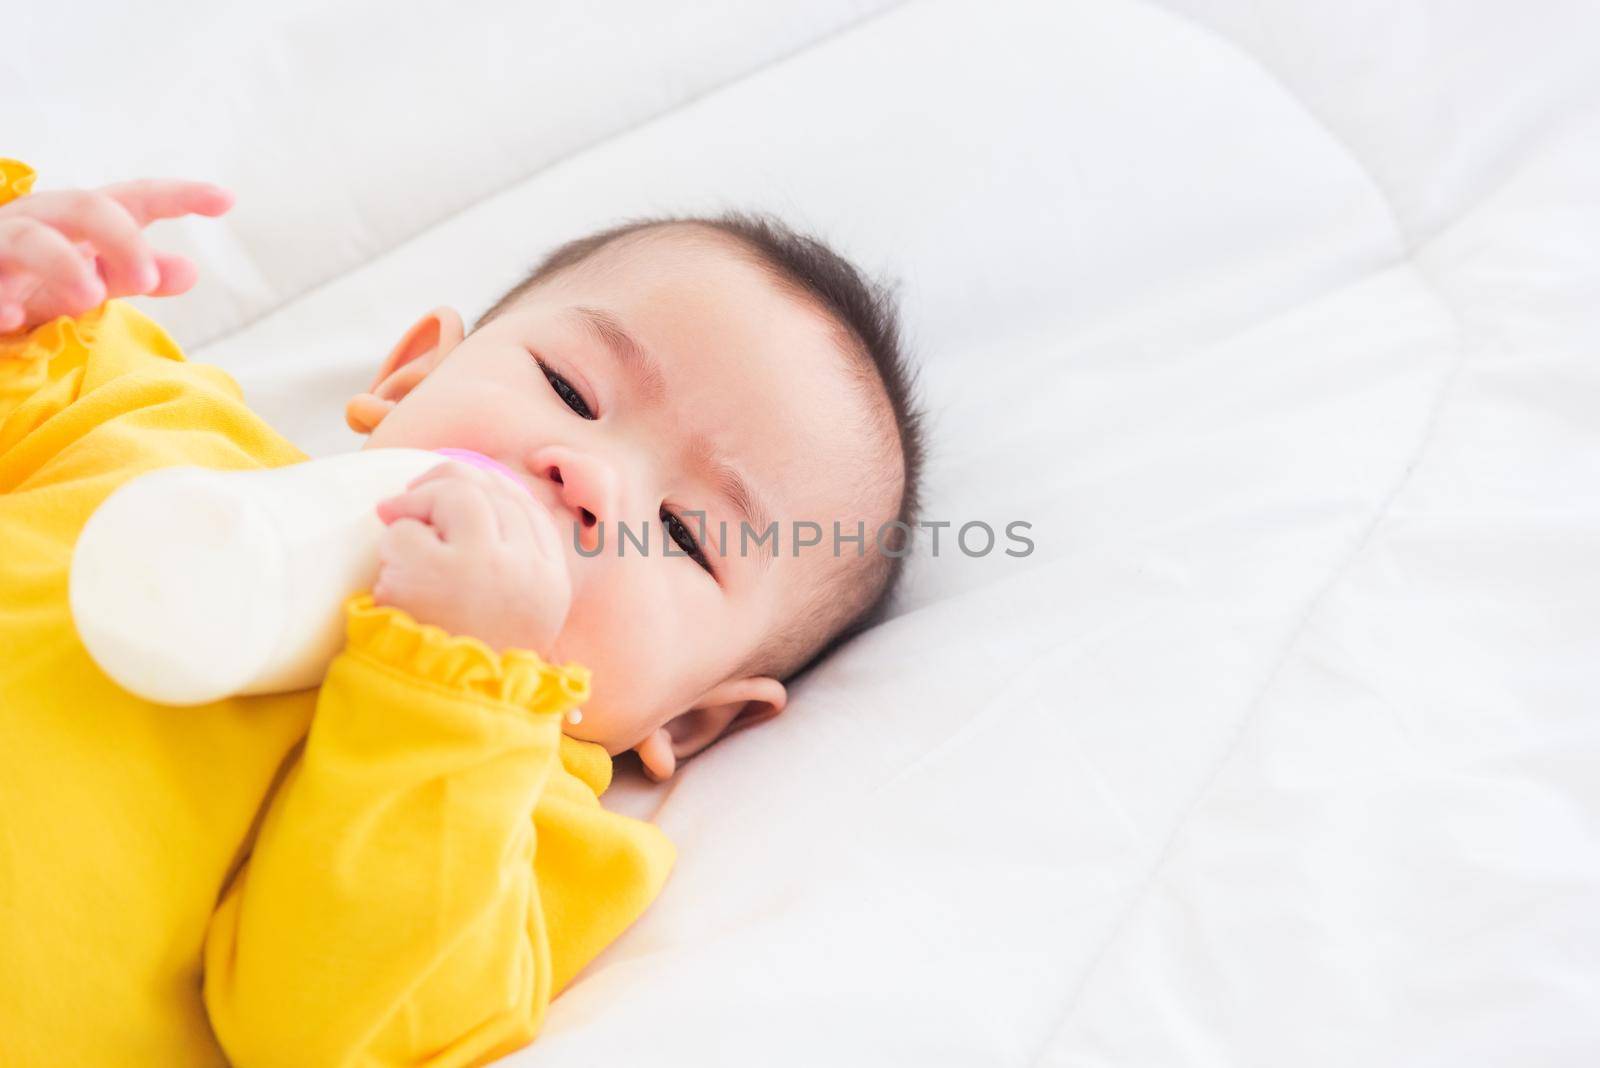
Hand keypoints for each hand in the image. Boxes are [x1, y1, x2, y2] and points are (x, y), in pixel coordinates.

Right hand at [0, 176, 234, 332]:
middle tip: (146, 277)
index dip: (178, 195)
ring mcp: (2, 246)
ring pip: (33, 240)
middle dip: (121, 238)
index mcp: (81, 219)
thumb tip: (190, 270)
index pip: (135, 198)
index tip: (226, 199)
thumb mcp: (93, 276)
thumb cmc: (40, 279)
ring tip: (89, 296)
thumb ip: (136, 273)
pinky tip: (12, 316)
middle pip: (86, 206)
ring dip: (64, 264)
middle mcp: (44, 221)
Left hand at [372, 460, 573, 657]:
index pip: (528, 508)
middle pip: (492, 492)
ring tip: (395, 525)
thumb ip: (512, 570)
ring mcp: (483, 566)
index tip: (454, 493)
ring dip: (416, 505)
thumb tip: (477, 500)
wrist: (443, 715)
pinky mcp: (435, 571)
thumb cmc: (470, 670)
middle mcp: (526, 568)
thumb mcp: (516, 622)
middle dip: (444, 486)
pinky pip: (406, 529)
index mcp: (551, 581)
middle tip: (408, 503)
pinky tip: (390, 573)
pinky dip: (391, 545)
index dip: (489, 490)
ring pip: (455, 494)